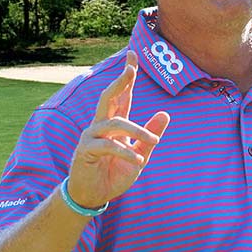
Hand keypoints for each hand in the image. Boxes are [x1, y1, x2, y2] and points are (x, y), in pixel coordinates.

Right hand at [66, 51, 170, 208]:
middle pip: (109, 97)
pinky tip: (137, 159)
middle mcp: (101, 125)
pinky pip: (108, 145)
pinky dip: (125, 151)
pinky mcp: (86, 150)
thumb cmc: (115, 173)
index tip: (132, 55)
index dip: (127, 76)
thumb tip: (164, 113)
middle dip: (120, 82)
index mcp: (115, 124)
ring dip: (137, 131)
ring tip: (154, 142)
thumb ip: (150, 136)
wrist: (94, 196)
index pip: (123, 96)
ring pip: (114, 123)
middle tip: (131, 70)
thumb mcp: (140, 154)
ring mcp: (91, 136)